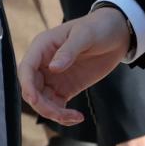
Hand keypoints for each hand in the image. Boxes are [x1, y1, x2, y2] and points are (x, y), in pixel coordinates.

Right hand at [18, 7, 131, 125]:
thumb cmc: (99, 27)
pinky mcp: (66, 88)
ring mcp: (54, 78)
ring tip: (75, 117)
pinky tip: (76, 118)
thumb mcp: (85, 34)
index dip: (27, 85)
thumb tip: (53, 68)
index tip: (34, 99)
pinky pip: (57, 105)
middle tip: (61, 114)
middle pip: (32, 89)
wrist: (118, 34)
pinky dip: (63, 115)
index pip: (26, 69)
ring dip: (54, 113)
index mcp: (42, 47)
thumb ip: (69, 50)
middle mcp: (43, 65)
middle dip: (42, 104)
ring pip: (43, 101)